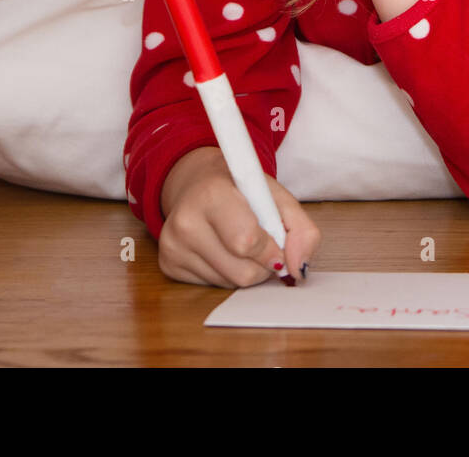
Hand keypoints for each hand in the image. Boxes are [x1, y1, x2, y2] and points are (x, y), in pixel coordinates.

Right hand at [158, 147, 319, 287]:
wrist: (197, 182)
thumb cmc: (240, 189)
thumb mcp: (276, 196)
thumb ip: (300, 229)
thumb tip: (297, 268)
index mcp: (212, 193)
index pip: (247, 241)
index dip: (271, 249)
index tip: (276, 241)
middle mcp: (185, 220)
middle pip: (242, 272)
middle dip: (262, 265)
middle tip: (261, 243)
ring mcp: (173, 245)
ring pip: (229, 284)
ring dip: (246, 270)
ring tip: (239, 243)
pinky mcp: (168, 264)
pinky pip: (213, 287)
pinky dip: (227, 274)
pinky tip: (221, 250)